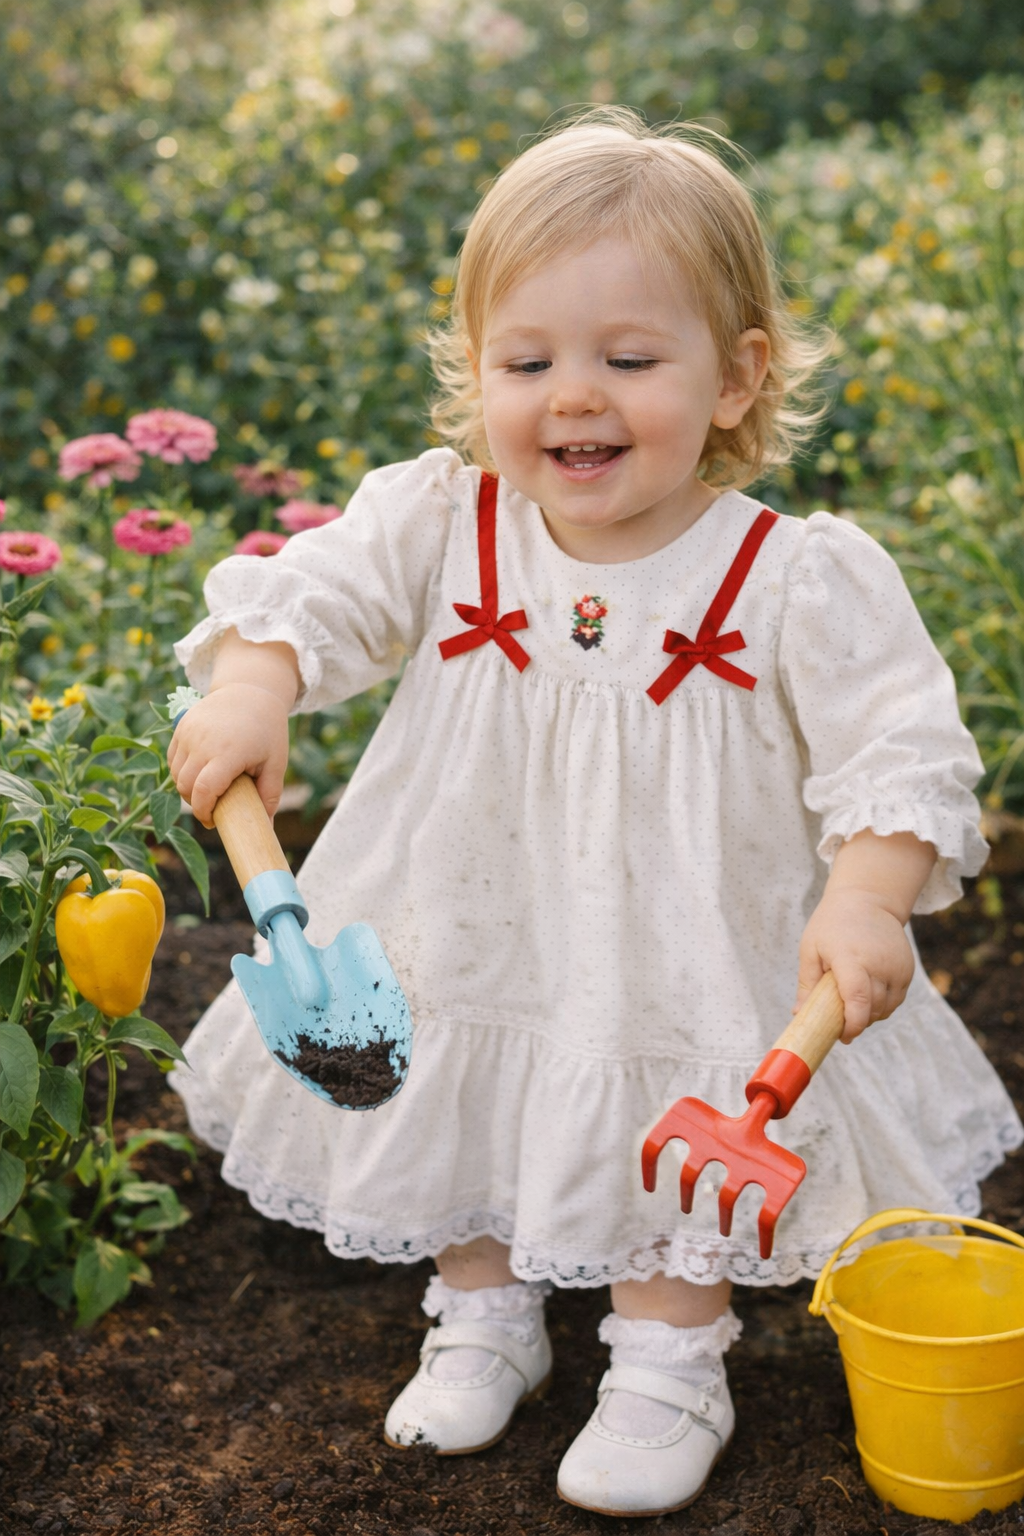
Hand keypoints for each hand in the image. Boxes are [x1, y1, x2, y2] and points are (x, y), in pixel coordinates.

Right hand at [168, 684, 289, 828]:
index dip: (204, 812)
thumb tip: (266, 827)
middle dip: (196, 804)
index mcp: (228, 753)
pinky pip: (172, 759)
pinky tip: (198, 774)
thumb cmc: (267, 730)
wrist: (250, 691)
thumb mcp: (275, 762)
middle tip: (211, 808)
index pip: (203, 791)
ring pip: (175, 774)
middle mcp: (203, 742)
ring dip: (187, 789)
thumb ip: (270, 795)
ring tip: (206, 791)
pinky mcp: (181, 727)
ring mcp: (188, 733)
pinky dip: (181, 772)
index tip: (213, 821)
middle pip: (186, 786)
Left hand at [796, 887, 914, 1042]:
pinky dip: (883, 1005)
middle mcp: (878, 964)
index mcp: (851, 959)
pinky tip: (868, 997)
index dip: (852, 1024)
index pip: (857, 1000)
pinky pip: (896, 999)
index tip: (842, 1036)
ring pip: (887, 1008)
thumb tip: (798, 1016)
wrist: (868, 899)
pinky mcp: (907, 969)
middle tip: (841, 1024)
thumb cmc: (832, 924)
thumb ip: (807, 985)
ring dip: (870, 1015)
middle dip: (857, 1023)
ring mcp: (896, 967)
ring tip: (853, 1007)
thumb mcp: (811, 949)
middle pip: (872, 1010)